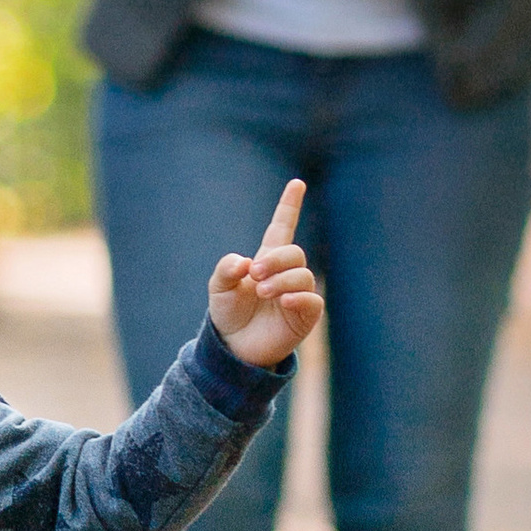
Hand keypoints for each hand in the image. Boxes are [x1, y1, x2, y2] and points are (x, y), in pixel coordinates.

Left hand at [208, 176, 322, 368]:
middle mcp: (285, 273)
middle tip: (255, 275)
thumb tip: (246, 262)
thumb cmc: (228, 314)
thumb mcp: (219, 287)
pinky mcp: (305, 315)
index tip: (297, 183)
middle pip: (294, 252)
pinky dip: (299, 297)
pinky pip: (312, 300)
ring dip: (282, 280)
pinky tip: (285, 302)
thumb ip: (226, 269)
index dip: (289, 206)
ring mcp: (297, 293)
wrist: (233, 347)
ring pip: (303, 275)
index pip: (282, 227)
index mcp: (266, 260)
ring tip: (263, 292)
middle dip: (276, 260)